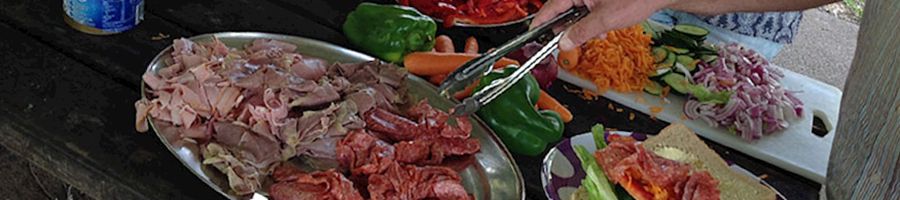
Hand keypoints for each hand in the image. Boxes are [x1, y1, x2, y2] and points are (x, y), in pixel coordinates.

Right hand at [530, 0, 674, 50]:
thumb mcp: (605, 20)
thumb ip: (581, 32)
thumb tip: (564, 43)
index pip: (550, 8)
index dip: (540, 23)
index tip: (532, 34)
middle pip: (563, 9)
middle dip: (567, 27)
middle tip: (566, 42)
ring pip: (577, 11)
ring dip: (583, 25)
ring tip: (596, 33)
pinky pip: (588, 8)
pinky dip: (593, 20)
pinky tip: (603, 28)